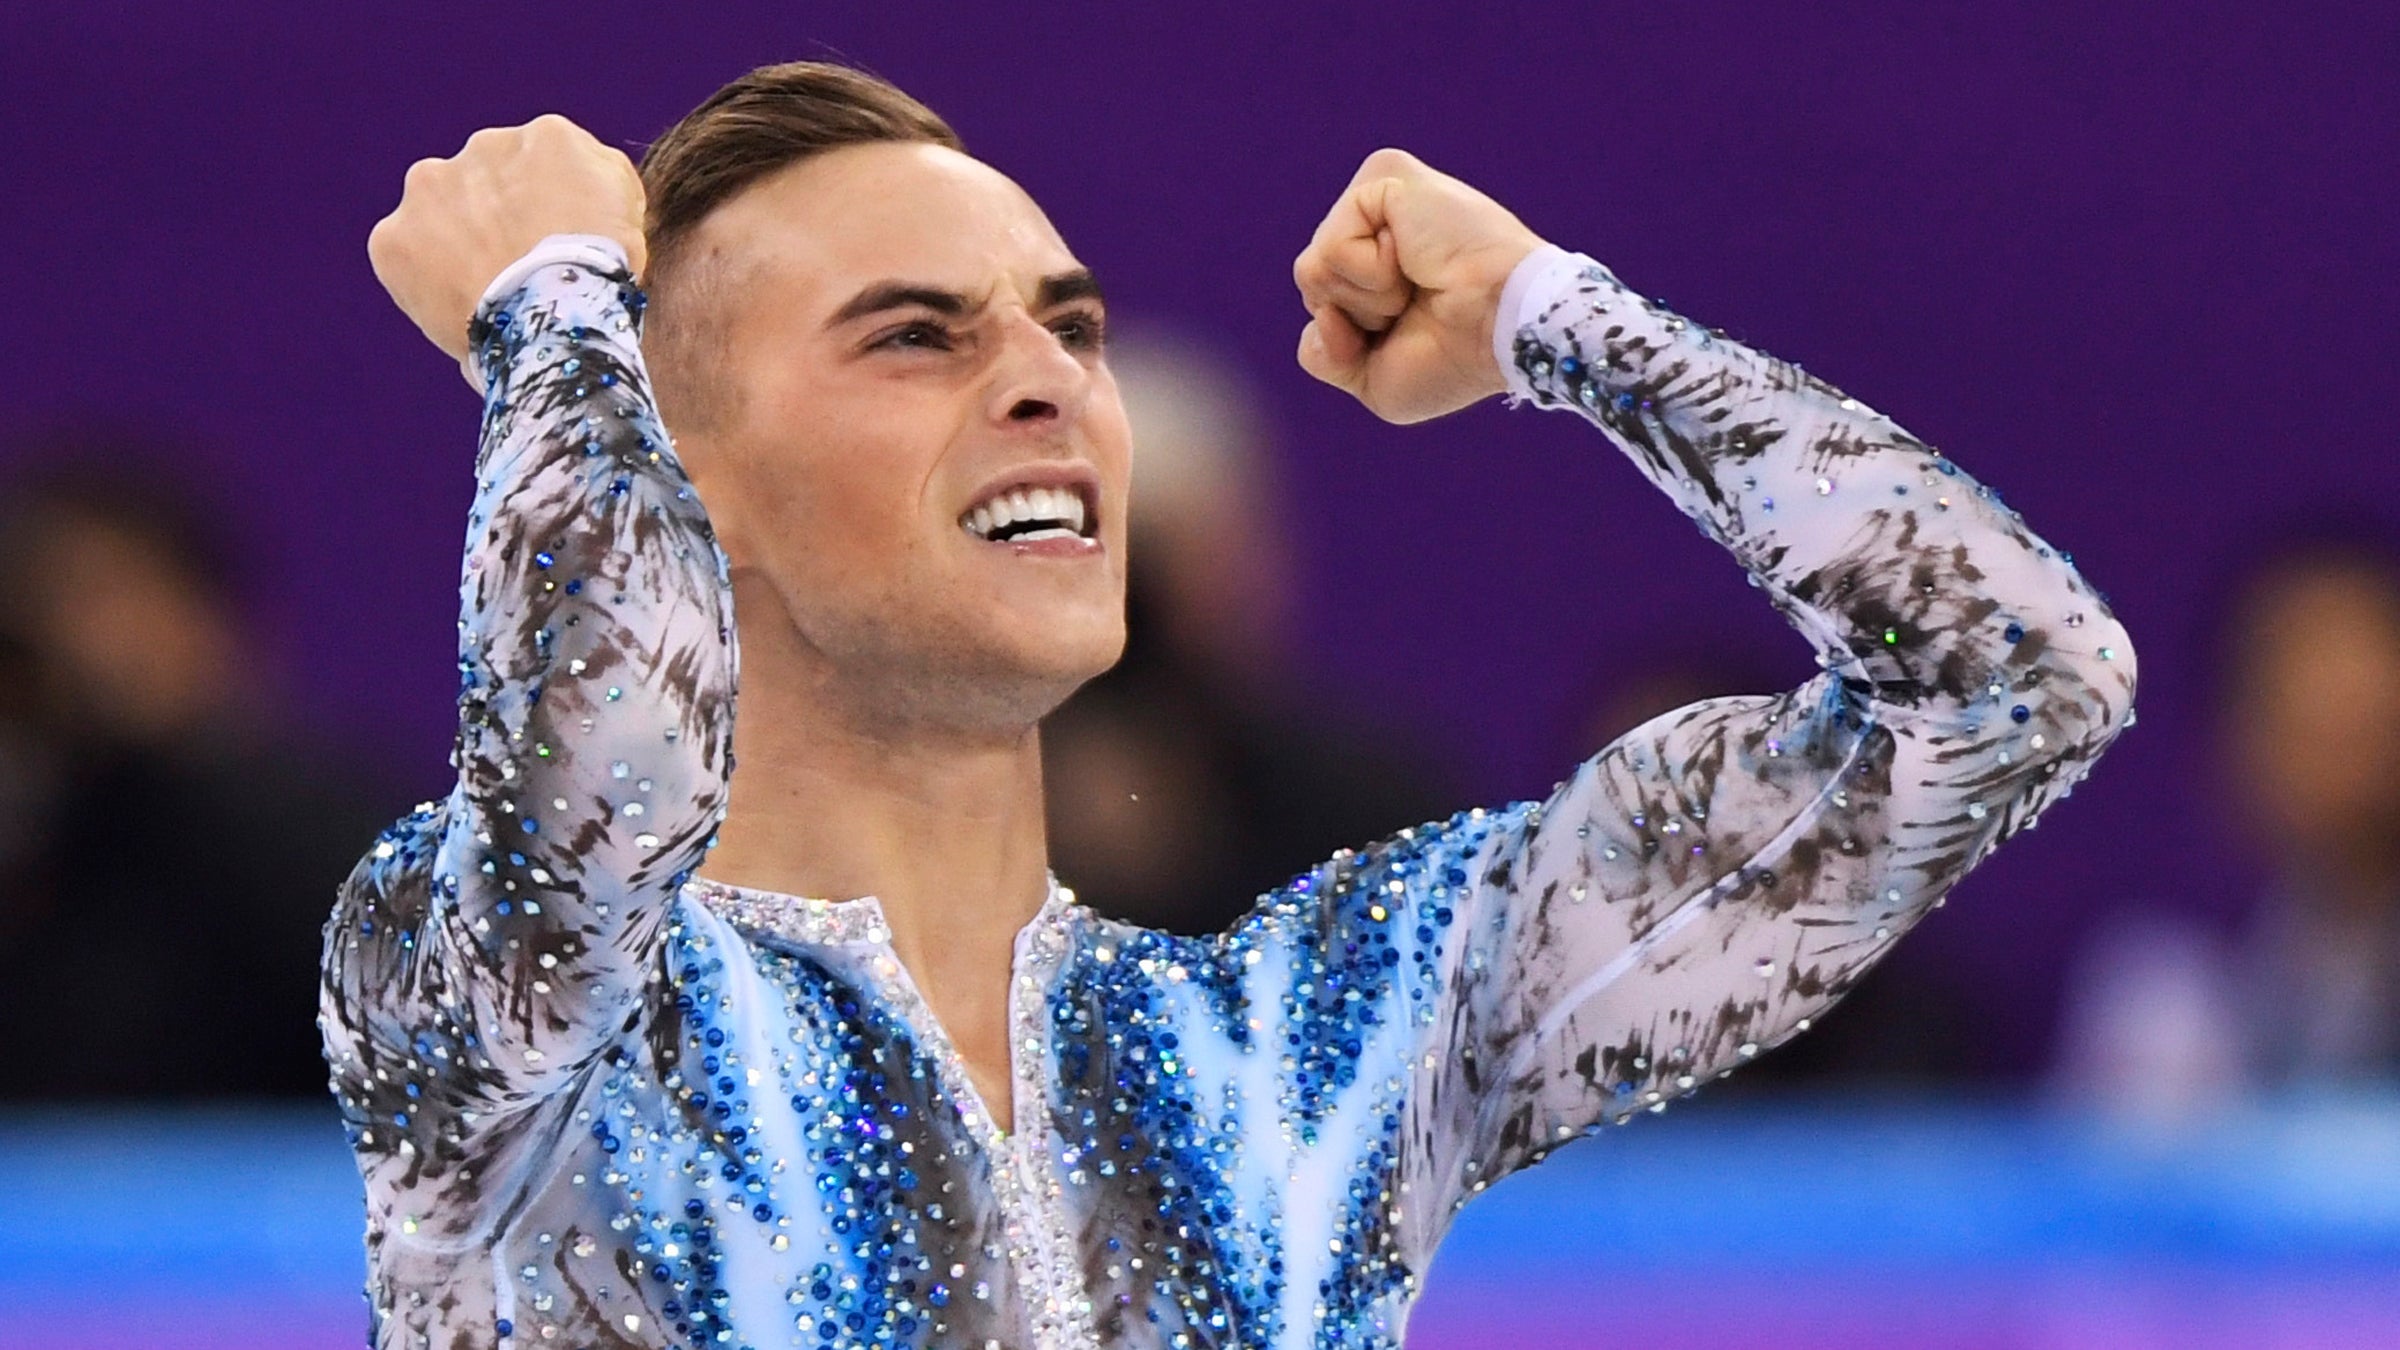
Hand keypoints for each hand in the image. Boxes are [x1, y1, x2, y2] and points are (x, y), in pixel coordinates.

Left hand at [367, 114, 646, 364]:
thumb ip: (600, 186)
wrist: (553, 320)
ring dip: (457, 242)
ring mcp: (430, 186)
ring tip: (487, 292)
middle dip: (498, 218)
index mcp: (550, 137)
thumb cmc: (602, 277)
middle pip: (488, 183)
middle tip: (520, 270)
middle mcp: (484, 145)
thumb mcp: (629, 218)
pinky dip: (425, 280)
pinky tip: (459, 308)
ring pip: (441, 213)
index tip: (557, 246)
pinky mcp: (393, 237)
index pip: (547, 169)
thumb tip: (574, 190)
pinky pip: (407, 257)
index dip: (552, 212)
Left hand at [1293, 148, 1547, 423]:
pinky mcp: (1385, 174)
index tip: (1415, 329)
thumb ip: (1324, 356)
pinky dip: (1371, 275)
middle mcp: (1376, 220)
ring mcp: (1379, 192)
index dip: (1352, 337)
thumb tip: (1320, 312)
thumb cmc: (1457, 357)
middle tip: (1419, 304)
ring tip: (1420, 282)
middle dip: (1357, 315)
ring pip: (1313, 267)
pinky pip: (1331, 247)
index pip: (1320, 301)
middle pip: (1311, 283)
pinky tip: (1417, 261)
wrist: (1506, 329)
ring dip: (1367, 297)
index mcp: (1379, 258)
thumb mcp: (1374, 381)